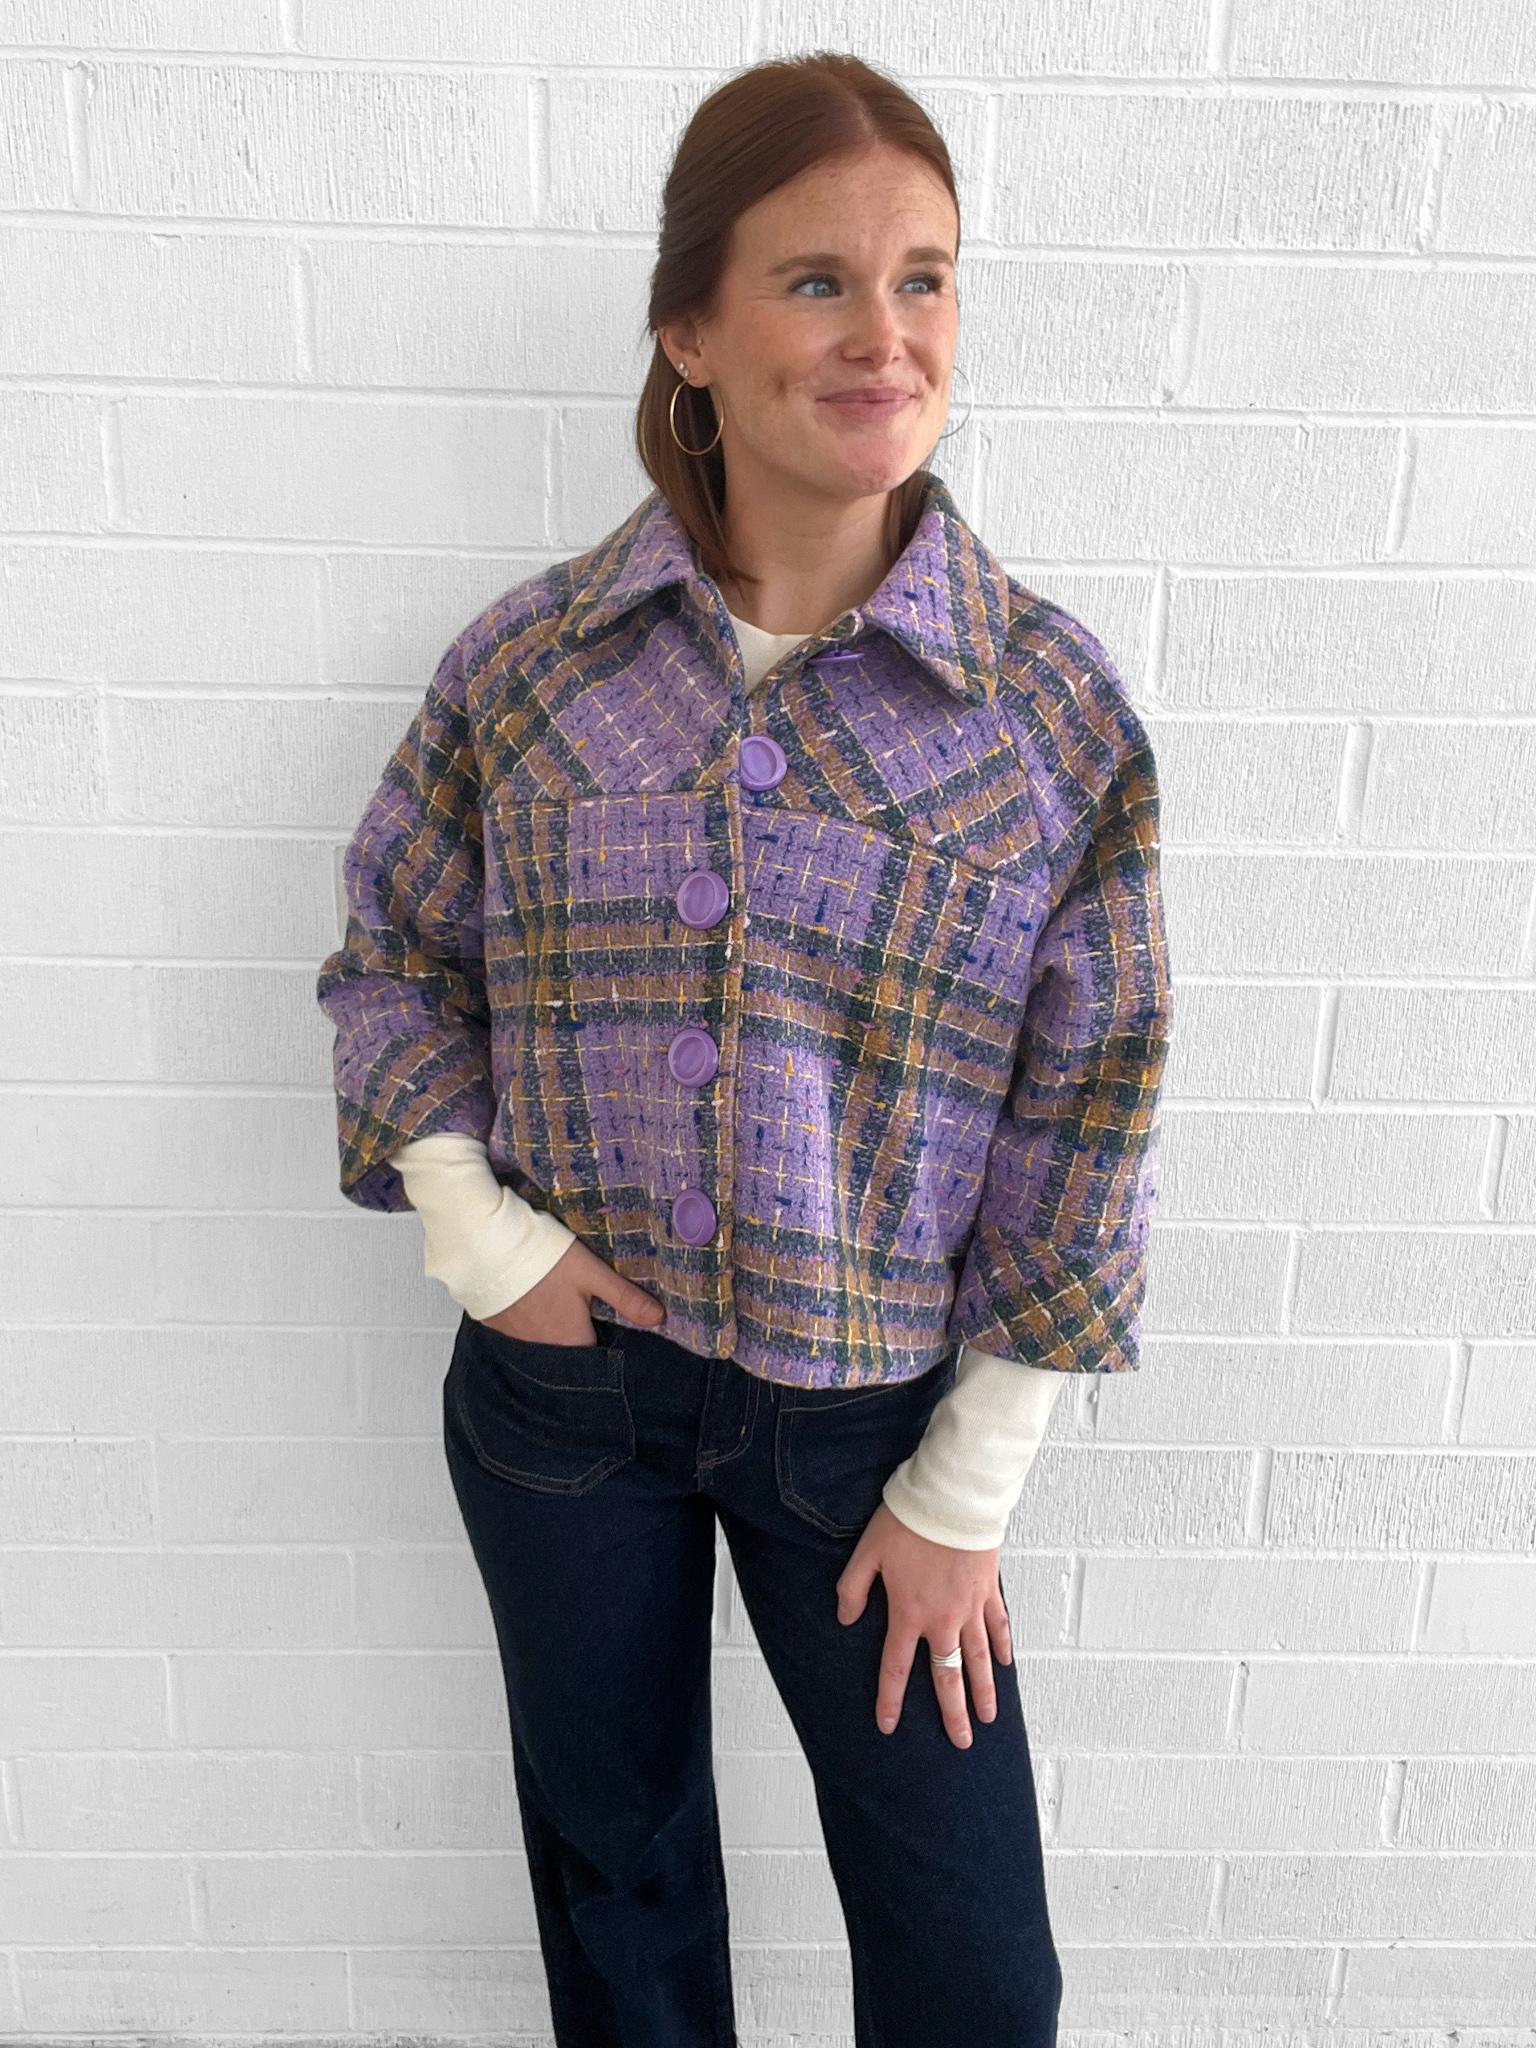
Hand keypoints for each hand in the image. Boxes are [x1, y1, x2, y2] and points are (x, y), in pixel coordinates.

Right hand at [477, 1239, 667, 1346]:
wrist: (488, 1248)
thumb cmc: (546, 1260)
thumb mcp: (592, 1273)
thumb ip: (625, 1297)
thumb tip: (660, 1319)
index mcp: (572, 1342)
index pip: (596, 1354)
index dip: (604, 1337)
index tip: (605, 1320)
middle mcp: (543, 1350)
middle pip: (568, 1348)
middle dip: (576, 1333)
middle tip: (578, 1306)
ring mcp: (515, 1341)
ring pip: (542, 1341)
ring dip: (550, 1327)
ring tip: (553, 1301)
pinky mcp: (495, 1327)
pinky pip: (518, 1332)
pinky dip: (525, 1321)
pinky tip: (528, 1300)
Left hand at [835, 1501, 1011, 1749]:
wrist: (952, 1498)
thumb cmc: (906, 1522)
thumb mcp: (866, 1553)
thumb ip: (853, 1589)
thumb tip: (846, 1621)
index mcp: (909, 1614)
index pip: (896, 1667)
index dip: (890, 1699)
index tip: (888, 1726)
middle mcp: (943, 1620)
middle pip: (947, 1676)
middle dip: (952, 1713)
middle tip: (961, 1742)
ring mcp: (971, 1607)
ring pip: (978, 1659)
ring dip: (983, 1691)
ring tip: (988, 1718)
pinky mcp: (989, 1590)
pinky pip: (998, 1626)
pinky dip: (1002, 1647)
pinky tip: (1005, 1665)